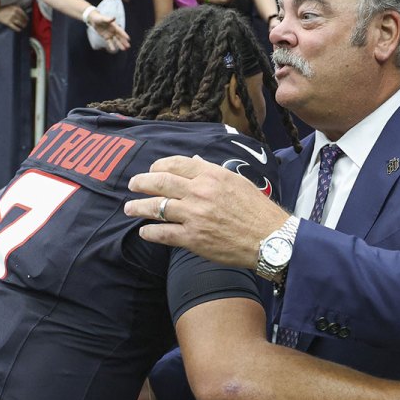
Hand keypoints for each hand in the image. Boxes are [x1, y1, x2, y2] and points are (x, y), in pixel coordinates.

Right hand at [0, 4, 28, 31]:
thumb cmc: (3, 9)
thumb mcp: (11, 6)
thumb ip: (17, 9)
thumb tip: (23, 14)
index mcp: (15, 7)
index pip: (23, 13)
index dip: (26, 17)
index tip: (28, 19)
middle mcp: (14, 12)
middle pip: (22, 18)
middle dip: (25, 22)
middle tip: (26, 24)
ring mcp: (11, 17)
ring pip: (19, 22)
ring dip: (23, 25)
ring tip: (24, 26)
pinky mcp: (8, 22)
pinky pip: (14, 26)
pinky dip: (18, 29)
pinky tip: (20, 30)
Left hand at [88, 10, 131, 51]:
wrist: (94, 20)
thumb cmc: (99, 18)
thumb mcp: (103, 18)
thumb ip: (108, 19)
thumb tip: (114, 17)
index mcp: (114, 26)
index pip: (120, 31)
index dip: (124, 35)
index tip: (128, 38)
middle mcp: (113, 30)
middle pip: (120, 37)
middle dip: (124, 42)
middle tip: (128, 46)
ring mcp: (110, 34)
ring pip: (116, 40)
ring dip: (120, 45)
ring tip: (124, 49)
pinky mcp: (106, 37)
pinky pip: (109, 42)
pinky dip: (111, 46)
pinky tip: (113, 50)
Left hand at [124, 155, 288, 268]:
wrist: (269, 238)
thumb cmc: (256, 210)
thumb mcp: (237, 181)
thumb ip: (212, 171)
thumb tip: (194, 161)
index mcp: (211, 175)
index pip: (176, 164)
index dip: (159, 165)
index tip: (152, 170)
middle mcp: (199, 192)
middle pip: (160, 182)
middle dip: (141, 182)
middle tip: (133, 185)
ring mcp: (194, 216)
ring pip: (157, 207)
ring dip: (138, 207)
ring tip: (129, 208)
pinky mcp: (193, 238)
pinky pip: (163, 233)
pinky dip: (150, 232)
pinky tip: (144, 231)